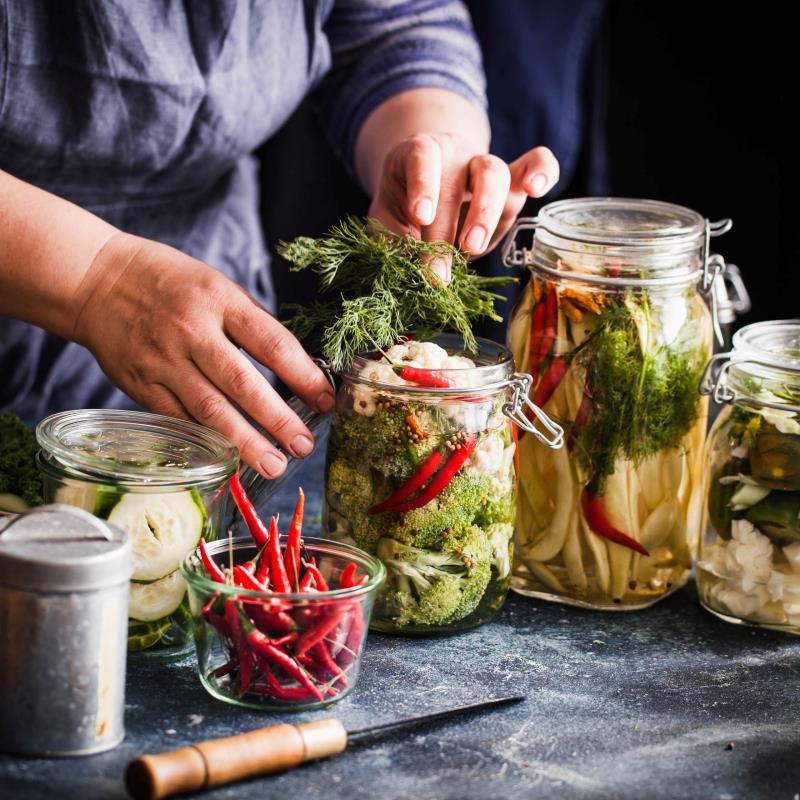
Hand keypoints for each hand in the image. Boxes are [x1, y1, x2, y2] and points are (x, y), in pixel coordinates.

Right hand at [72, 234, 334, 476]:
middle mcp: (192, 332)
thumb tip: (294, 366)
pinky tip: (229, 460)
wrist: (95, 280)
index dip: (304, 376)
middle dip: (278, 420)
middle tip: (303, 446)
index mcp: (219, 300)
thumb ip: (250, 323)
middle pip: (243, 384)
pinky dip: (206, 442)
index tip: (326, 400)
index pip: (272, 343)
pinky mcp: (141, 385)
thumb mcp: (216, 284)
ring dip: (245, 443)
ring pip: (210, 410)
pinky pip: (180, 420)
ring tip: (274, 465)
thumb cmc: (168, 281)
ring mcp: (164, 361)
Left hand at [369, 134, 559, 281]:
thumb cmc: (404, 207)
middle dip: (449, 227)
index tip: (420, 217)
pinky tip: (539, 188)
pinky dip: (543, 170)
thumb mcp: (387, 220)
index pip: (422, 157)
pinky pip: (536, 162)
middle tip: (441, 268)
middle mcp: (454, 154)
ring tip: (472, 249)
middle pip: (459, 177)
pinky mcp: (512, 182)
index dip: (423, 185)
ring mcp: (486, 166)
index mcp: (417, 154)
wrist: (427, 193)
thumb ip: (392, 240)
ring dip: (486, 214)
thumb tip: (405, 273)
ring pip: (495, 174)